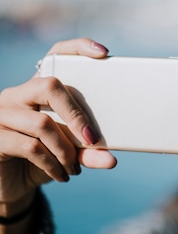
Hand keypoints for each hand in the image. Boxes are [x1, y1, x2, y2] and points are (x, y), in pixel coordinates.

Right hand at [0, 38, 116, 205]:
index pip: (55, 55)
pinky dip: (52, 163)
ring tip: (75, 168)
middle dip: (76, 114)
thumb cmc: (43, 160)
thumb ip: (88, 152)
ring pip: (42, 123)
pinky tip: (61, 175)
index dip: (78, 48)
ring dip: (66, 150)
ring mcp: (2, 113)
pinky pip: (30, 147)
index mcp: (38, 89)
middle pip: (50, 86)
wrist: (11, 184)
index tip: (103, 54)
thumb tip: (111, 159)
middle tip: (93, 139)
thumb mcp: (69, 154)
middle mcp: (17, 94)